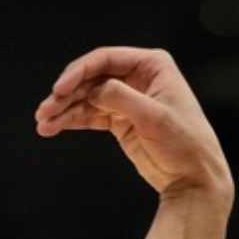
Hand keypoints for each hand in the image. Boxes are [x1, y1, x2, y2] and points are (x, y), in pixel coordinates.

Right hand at [34, 46, 232, 204]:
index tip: (59, 89)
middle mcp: (138, 77)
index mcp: (152, 66)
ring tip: (43, 123)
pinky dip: (71, 121)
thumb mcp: (154, 118)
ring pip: (86, 98)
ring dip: (63, 109)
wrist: (195, 179)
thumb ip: (122, 98)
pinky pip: (89, 115)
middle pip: (91, 78)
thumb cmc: (186, 145)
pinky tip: (52, 128)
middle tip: (45, 110)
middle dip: (66, 93)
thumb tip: (93, 89)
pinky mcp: (120, 121)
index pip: (106, 59)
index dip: (79, 72)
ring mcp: (127, 99)